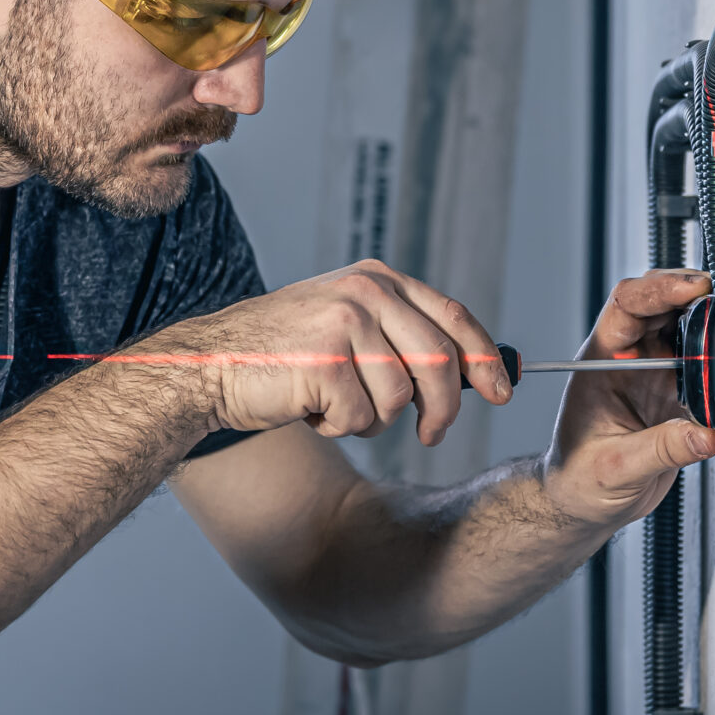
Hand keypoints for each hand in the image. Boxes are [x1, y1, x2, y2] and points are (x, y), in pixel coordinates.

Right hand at [148, 258, 511, 443]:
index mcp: (378, 279)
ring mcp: (344, 323)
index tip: (503, 391)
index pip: (454, 317)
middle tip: (431, 434)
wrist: (210, 366)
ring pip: (400, 398)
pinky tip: (311, 409)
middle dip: (443, 409)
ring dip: (373, 420)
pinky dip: (341, 427)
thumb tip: (478, 375)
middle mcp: (366, 292)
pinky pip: (362, 416)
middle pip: (439, 362)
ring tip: (336, 406)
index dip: (486, 359)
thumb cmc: (284, 356)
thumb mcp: (351, 328)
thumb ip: (405, 339)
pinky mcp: (324, 360)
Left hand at [541, 269, 714, 526]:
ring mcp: (654, 373)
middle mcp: (628, 358)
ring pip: (687, 329)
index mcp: (601, 359)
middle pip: (663, 305)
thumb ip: (661, 450)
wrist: (584, 503)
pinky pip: (704, 367)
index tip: (694, 288)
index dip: (661, 288)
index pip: (628, 304)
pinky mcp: (677, 393)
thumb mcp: (615, 468)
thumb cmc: (579, 480)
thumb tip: (706, 435)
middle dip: (695, 294)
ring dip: (711, 326)